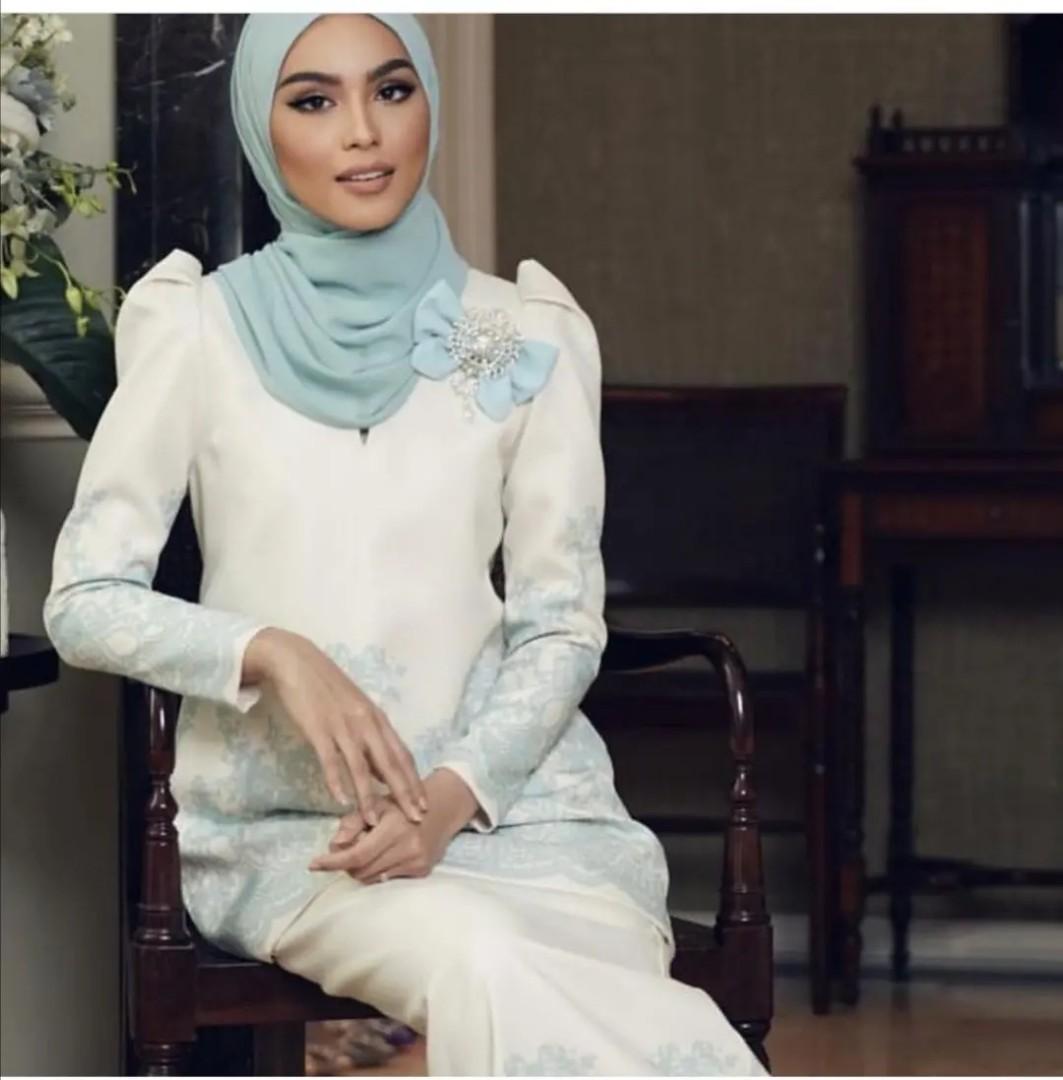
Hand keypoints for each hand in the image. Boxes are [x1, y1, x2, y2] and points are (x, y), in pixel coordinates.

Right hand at [242, 627, 428, 825]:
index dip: (414, 781)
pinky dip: (337, 781)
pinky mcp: (319, 729)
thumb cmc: (327, 688)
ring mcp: (343, 726)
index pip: (402, 755)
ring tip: (374, 821)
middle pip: (390, 763)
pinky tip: (341, 800)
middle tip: (416, 818)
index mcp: (377, 718)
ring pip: (361, 767)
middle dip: (404, 793)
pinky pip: (331, 759)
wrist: (297, 662)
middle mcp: (366, 723)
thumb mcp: (356, 710)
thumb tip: (382, 771)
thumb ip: (370, 738)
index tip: (424, 804)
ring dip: (369, 797)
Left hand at [308, 767, 480, 881]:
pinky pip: (388, 878)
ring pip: (372, 877)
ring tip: (366, 847)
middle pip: (362, 870)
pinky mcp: (422, 871)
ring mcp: (416, 862)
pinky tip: (383, 853)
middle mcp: (407, 848)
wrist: (443, 806)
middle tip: (344, 848)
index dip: (333, 862)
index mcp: (394, 827)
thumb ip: (353, 822)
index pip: (357, 855)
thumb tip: (334, 845)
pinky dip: (377, 869)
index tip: (313, 864)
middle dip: (346, 863)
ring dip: (361, 868)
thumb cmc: (404, 802)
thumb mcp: (378, 802)